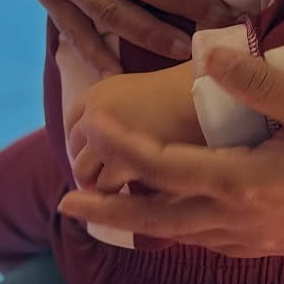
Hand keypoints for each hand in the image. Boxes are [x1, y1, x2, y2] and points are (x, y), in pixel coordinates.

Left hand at [58, 50, 283, 256]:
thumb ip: (261, 84)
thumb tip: (208, 60)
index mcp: (243, 183)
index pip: (162, 168)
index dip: (121, 147)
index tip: (92, 125)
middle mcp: (236, 220)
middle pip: (155, 217)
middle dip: (106, 207)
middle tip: (64, 200)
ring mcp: (248, 239)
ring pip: (175, 234)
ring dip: (134, 219)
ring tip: (101, 207)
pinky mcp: (261, 245)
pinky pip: (200, 240)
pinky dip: (170, 227)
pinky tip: (164, 216)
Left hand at [66, 65, 203, 191]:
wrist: (211, 99)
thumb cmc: (189, 95)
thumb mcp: (145, 93)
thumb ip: (124, 113)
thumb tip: (105, 140)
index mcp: (99, 92)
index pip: (73, 122)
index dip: (84, 142)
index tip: (97, 153)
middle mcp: (95, 112)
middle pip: (74, 148)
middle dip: (89, 165)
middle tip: (107, 177)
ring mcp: (104, 137)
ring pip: (84, 171)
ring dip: (100, 180)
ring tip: (121, 187)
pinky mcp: (121, 162)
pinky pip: (107, 185)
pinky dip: (118, 191)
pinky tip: (136, 191)